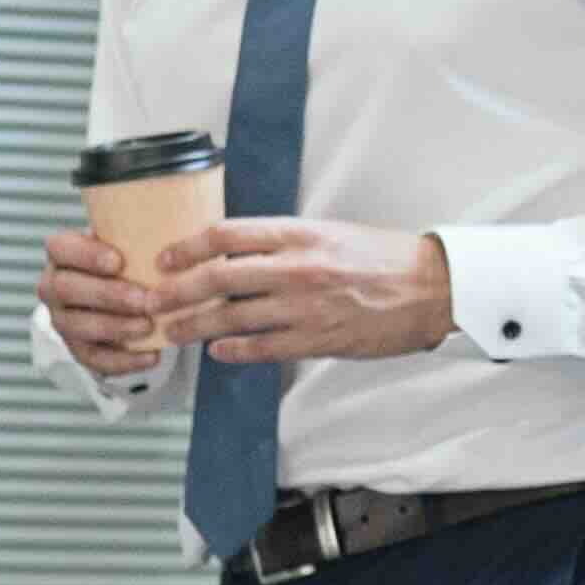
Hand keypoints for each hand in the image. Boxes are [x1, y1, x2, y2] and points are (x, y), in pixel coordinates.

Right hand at [34, 228, 167, 382]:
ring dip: (115, 327)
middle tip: (144, 299)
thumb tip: (180, 226)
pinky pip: (94, 359)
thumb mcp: (130, 242)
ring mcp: (61, 319)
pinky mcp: (76, 349)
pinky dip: (123, 361)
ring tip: (148, 326)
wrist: (121, 298)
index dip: (85, 255)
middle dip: (107, 295)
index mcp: (63, 254)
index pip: (60, 247)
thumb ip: (141, 235)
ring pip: (77, 326)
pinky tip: (151, 356)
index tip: (118, 261)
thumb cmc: (129, 262)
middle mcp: (54, 286)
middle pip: (67, 289)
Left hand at [166, 217, 453, 366]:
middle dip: (177, 291)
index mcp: (299, 234)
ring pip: (231, 317)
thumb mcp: (331, 233)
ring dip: (194, 326)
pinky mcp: (317, 340)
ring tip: (172, 331)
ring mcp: (304, 307)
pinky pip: (261, 347)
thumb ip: (286, 242)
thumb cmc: (385, 258)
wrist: (432, 289)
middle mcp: (296, 268)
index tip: (166, 257)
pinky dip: (233, 350)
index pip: (227, 236)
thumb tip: (240, 253)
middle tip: (153, 300)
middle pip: (217, 278)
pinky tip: (217, 351)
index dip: (188, 247)